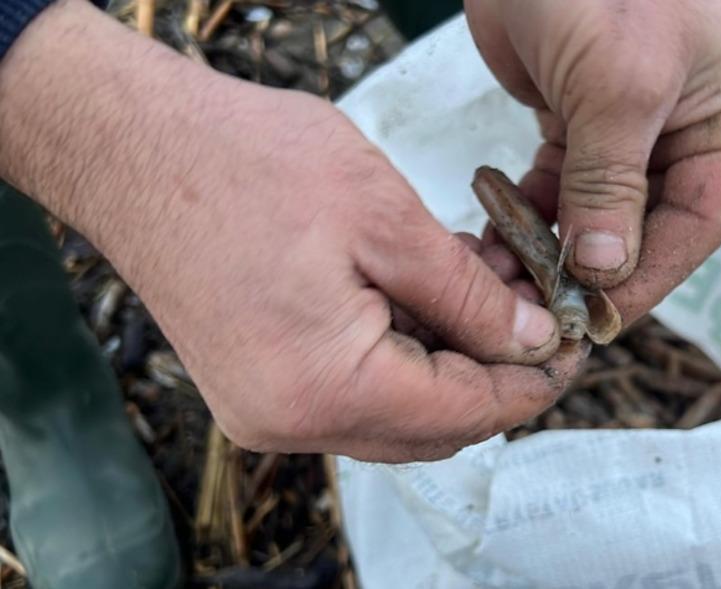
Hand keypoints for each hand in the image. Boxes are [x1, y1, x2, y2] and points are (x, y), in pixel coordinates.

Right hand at [0, 0, 585, 461]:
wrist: (133, 145)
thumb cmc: (246, 165)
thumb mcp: (388, 222)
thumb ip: (470, 297)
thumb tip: (532, 342)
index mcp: (326, 389)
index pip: (465, 413)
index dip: (531, 382)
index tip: (574, 346)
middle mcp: (290, 421)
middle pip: (433, 425)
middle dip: (495, 373)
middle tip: (536, 310)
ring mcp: (265, 408)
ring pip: (396, 411)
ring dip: (450, 361)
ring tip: (485, 287)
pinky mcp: (255, 384)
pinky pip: (353, 391)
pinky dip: (402, 354)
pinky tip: (426, 295)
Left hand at [465, 0, 720, 321]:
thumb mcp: (617, 86)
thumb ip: (612, 183)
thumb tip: (605, 271)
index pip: (700, 217)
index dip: (653, 273)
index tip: (600, 317)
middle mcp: (687, 125)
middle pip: (649, 224)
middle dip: (597, 269)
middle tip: (547, 312)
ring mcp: (629, 125)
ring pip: (600, 213)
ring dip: (556, 251)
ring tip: (511, 284)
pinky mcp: (576, 120)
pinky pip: (561, 188)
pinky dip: (531, 217)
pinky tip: (499, 241)